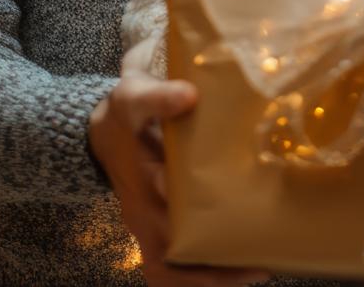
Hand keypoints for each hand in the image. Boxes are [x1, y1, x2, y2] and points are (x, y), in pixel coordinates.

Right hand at [90, 40, 263, 286]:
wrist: (102, 131)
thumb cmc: (124, 116)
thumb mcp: (132, 97)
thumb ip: (157, 96)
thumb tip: (189, 95)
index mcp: (140, 190)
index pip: (162, 228)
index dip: (195, 238)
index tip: (230, 233)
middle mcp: (143, 218)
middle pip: (172, 264)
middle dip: (215, 271)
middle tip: (261, 265)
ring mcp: (150, 228)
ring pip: (175, 273)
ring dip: (213, 277)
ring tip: (259, 270)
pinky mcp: (160, 228)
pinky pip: (178, 266)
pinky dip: (206, 272)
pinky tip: (242, 263)